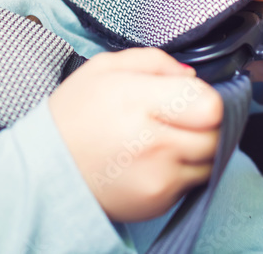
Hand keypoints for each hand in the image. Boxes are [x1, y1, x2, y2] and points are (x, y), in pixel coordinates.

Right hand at [48, 48, 221, 221]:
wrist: (45, 169)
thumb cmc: (74, 116)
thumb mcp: (105, 68)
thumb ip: (155, 61)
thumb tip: (191, 75)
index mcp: (137, 100)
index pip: (209, 105)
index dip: (204, 97)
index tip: (188, 96)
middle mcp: (152, 142)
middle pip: (216, 133)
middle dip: (205, 123)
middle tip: (181, 117)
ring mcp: (158, 176)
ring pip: (211, 159)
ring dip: (198, 148)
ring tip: (166, 138)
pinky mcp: (159, 200)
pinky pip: (194, 181)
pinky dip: (183, 169)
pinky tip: (155, 160)